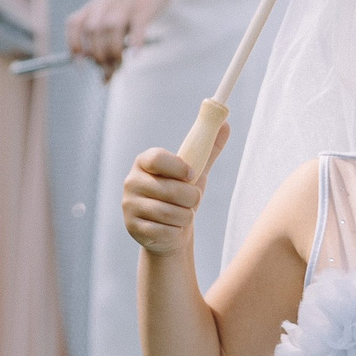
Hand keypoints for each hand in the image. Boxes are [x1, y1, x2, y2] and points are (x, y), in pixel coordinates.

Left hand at [67, 0, 174, 69]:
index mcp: (92, 7)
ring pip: (111, 29)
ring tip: (118, 66)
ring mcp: (124, 6)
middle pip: (93, 31)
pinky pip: (137, 26)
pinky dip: (135, 41)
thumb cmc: (128, 5)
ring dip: (113, 52)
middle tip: (107, 71)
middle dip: (98, 56)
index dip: (74, 45)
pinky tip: (136, 54)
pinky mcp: (144, 9)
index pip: (74, 24)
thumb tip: (103, 78)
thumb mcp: (110, 16)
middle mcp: (104, 5)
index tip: (80, 65)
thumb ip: (104, 42)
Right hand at [121, 133, 221, 255]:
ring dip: (185, 216)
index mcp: (143, 162)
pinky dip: (175, 232)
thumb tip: (226, 123)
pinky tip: (171, 228)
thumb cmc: (181, 197)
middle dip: (190, 198)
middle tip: (190, 200)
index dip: (178, 167)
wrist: (168, 232)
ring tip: (181, 215)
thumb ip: (208, 149)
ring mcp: (129, 205)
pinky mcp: (132, 227)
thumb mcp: (195, 174)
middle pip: (170, 188)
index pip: (157, 158)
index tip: (191, 174)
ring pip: (169, 212)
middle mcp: (131, 181)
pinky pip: (165, 230)